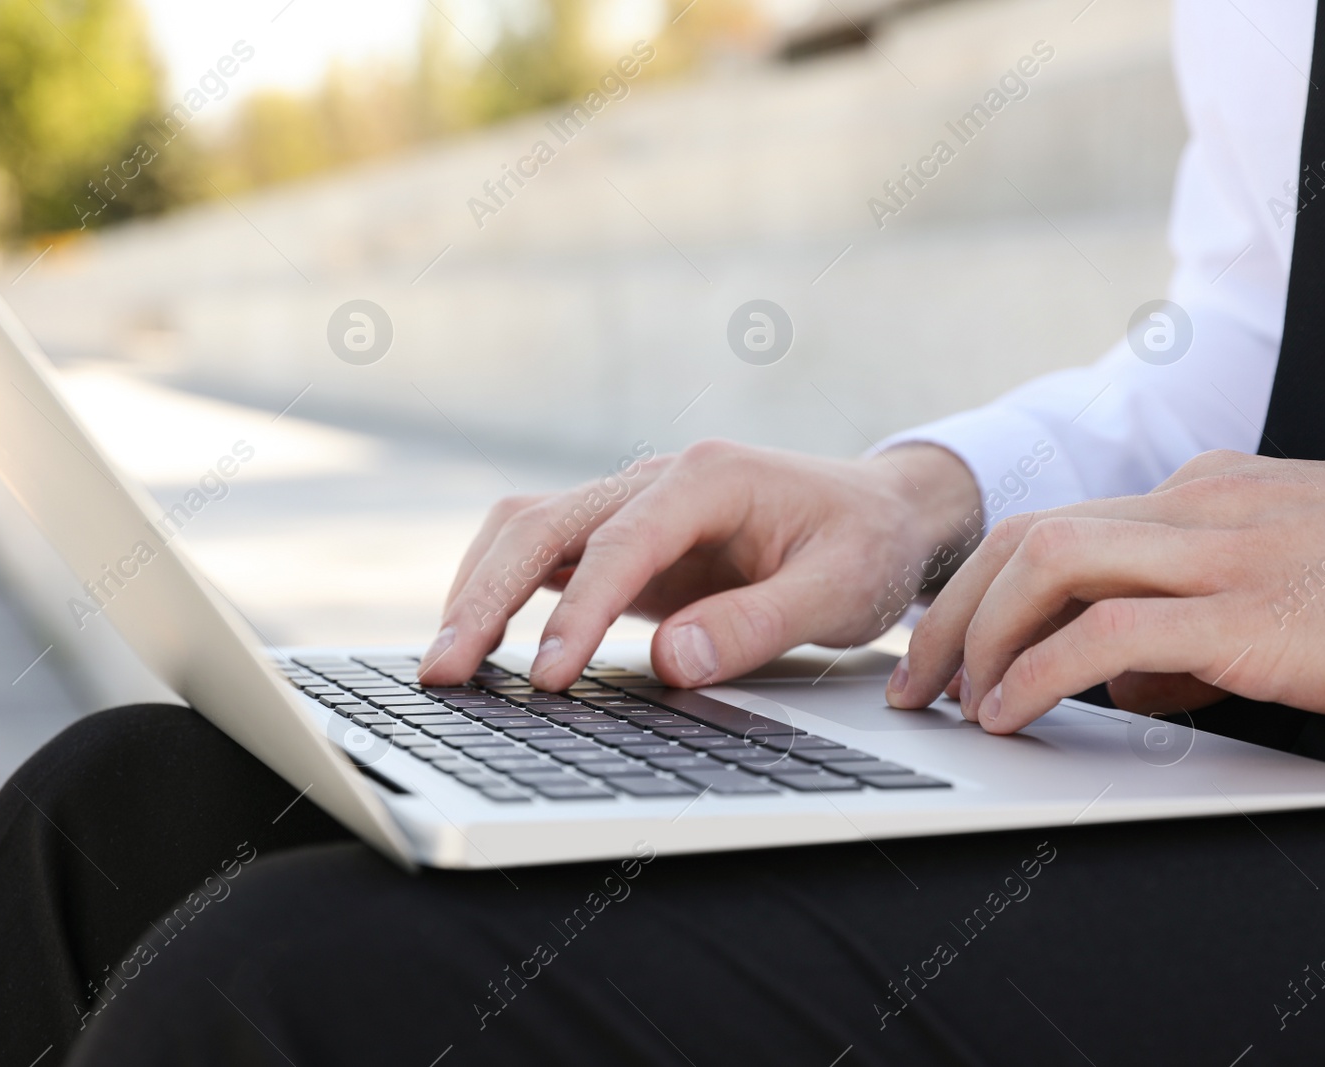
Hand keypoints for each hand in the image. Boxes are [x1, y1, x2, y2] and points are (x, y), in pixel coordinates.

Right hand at [417, 439, 982, 690]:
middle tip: (445, 671)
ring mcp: (630, 504)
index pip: (619, 543)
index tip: (547, 677)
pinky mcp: (621, 538)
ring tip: (446, 662)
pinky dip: (501, 590)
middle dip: (486, 596)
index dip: (578, 612)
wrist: (879, 514)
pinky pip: (544, 553)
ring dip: (479, 588)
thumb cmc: (863, 548)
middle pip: (542, 523)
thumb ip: (755, 625)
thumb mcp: (836, 593)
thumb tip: (672, 662)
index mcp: (707, 479)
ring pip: (526, 528)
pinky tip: (478, 639)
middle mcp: (653, 480)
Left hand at [889, 450, 1324, 731]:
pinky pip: (1104, 635)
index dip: (986, 586)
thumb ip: (1193, 628)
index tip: (949, 642)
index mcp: (1210, 493)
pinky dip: (1036, 672)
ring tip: (952, 698)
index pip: (1061, 525)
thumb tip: (1119, 683)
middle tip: (916, 677)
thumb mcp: (1281, 598)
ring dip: (978, 633)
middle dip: (953, 606)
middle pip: (1030, 534)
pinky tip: (1009, 713)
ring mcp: (1226, 550)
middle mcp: (1205, 504)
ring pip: (1049, 562)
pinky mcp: (1250, 612)